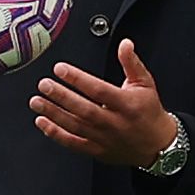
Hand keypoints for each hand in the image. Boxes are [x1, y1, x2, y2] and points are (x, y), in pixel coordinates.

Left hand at [30, 39, 178, 170]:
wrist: (158, 145)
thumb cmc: (149, 112)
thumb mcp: (146, 84)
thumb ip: (132, 63)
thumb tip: (124, 44)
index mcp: (126, 104)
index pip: (99, 90)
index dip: (78, 79)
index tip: (60, 69)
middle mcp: (114, 122)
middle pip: (83, 109)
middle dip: (61, 96)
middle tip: (43, 84)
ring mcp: (104, 138)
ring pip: (75, 126)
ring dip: (53, 114)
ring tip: (37, 102)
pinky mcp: (97, 151)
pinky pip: (73, 143)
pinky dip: (56, 134)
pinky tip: (42, 122)